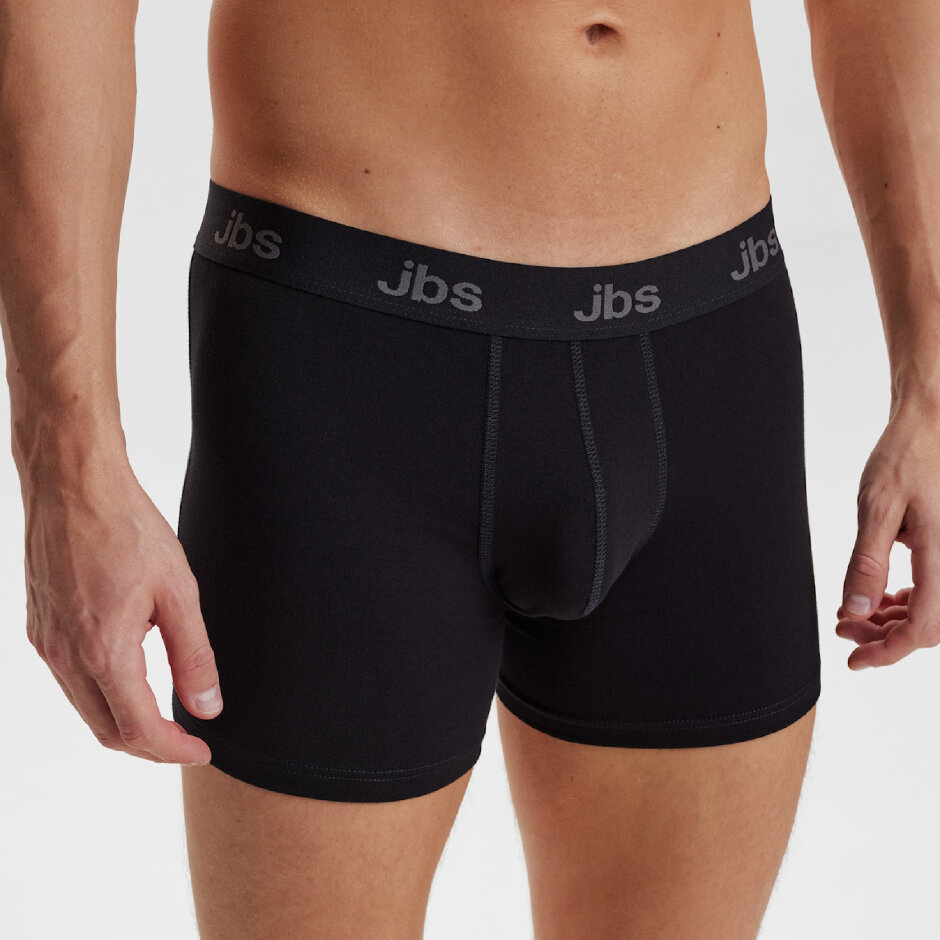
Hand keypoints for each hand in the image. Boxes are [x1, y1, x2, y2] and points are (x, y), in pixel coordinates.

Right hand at [22, 454, 221, 763]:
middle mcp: (66, 657)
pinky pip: (71, 683)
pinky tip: (131, 678)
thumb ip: (194, 655)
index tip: (202, 749)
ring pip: (87, 710)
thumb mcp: (179, 591)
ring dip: (126, 723)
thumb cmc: (128, 528)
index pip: (138, 730)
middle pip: (108, 731)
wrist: (73, 485)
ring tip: (166, 714)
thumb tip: (207, 707)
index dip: (174, 750)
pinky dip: (103, 696)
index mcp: (103, 651)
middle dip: (151, 746)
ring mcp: (46, 644)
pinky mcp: (39, 629)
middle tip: (189, 739)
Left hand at [837, 404, 939, 668]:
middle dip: (885, 637)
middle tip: (843, 631)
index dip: (888, 651)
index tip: (854, 660)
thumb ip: (867, 561)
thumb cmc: (906, 457)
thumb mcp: (877, 508)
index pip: (924, 626)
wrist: (931, 425)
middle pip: (929, 625)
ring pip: (931, 610)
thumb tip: (855, 610)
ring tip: (851, 616)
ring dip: (892, 620)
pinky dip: (903, 600)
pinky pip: (934, 589)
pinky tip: (875, 598)